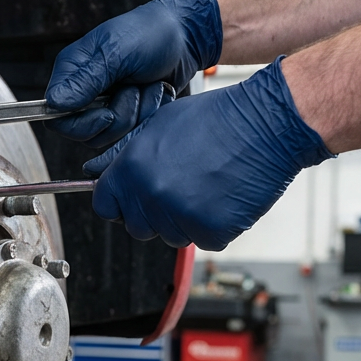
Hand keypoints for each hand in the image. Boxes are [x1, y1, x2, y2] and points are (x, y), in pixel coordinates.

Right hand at [45, 0, 222, 146]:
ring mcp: (105, 105)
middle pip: (84, 132)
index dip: (80, 124)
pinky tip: (155, 92)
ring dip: (136, 113)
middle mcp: (84, 91)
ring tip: (147, 86)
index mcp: (72, 72)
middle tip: (134, 90)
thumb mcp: (117, 53)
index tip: (107, 114)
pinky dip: (148, 115)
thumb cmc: (151, 34)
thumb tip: (55, 103)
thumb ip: (86, 81)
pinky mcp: (126, 114)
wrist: (186, 37)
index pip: (56, 116)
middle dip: (117, 117)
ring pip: (109, 135)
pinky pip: (129, 133)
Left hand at [85, 58, 333, 249]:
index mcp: (133, 169)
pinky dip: (214, 226)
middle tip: (181, 186)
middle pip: (138, 227)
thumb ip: (123, 154)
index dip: (120, 202)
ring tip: (206, 185)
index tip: (132, 199)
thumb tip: (94, 170)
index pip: (105, 206)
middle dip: (154, 213)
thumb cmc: (216, 119)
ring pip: (172, 236)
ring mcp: (181, 217)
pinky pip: (203, 240)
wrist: (265, 123)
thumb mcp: (158, 124)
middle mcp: (152, 196)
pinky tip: (224, 197)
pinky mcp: (211, 232)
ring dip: (185, 220)